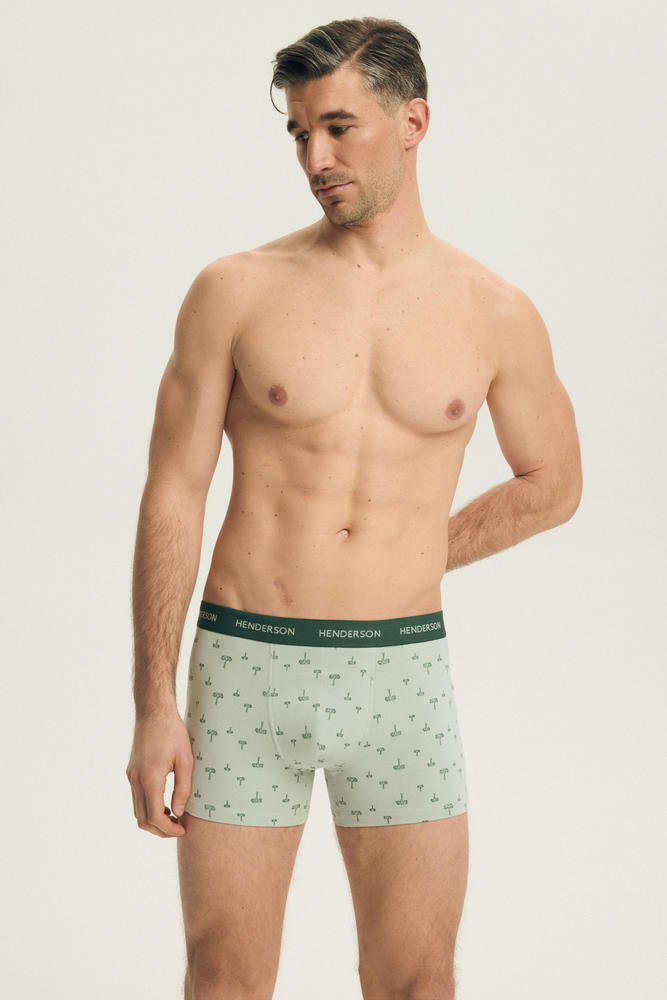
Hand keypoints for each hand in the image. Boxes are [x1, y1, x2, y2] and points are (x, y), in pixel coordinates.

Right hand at [126, 705, 192, 836]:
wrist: (154, 712)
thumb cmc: (173, 733)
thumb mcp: (186, 760)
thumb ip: (183, 789)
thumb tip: (179, 813)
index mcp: (150, 779)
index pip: (154, 817)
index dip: (168, 829)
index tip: (183, 829)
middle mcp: (136, 780)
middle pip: (143, 819)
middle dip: (160, 830)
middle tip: (179, 827)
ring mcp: (131, 776)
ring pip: (137, 811)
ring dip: (154, 820)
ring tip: (174, 817)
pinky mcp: (131, 772)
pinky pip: (137, 799)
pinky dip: (148, 808)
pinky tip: (165, 803)